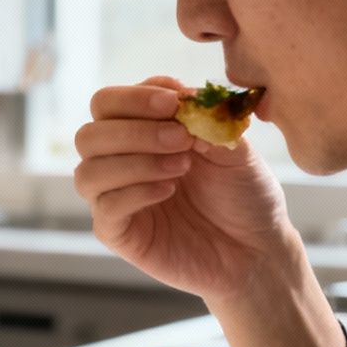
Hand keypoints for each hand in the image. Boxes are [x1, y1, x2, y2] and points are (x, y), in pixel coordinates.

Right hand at [74, 76, 298, 302]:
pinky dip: (135, 192)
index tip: (176, 102)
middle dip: (134, 130)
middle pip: (88, 135)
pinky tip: (169, 190)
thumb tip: (183, 100)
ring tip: (182, 167)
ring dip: (135, 162)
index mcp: (141, 135)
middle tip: (181, 138)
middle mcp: (120, 164)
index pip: (108, 104)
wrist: (258, 249)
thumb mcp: (234, 148)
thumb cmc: (244, 196)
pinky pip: (105, 208)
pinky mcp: (119, 235)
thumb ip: (206, 120)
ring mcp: (115, 200)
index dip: (136, 97)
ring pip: (88, 171)